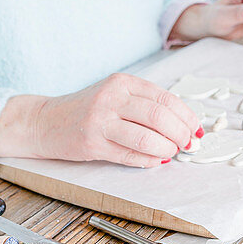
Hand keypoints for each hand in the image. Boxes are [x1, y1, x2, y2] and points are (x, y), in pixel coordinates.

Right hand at [0, 74, 202, 167]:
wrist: (45, 121)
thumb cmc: (86, 109)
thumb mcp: (115, 95)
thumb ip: (144, 104)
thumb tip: (183, 125)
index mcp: (122, 82)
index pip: (165, 98)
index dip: (187, 117)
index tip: (197, 130)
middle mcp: (112, 97)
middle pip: (160, 117)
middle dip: (180, 135)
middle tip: (187, 145)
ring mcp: (100, 120)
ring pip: (146, 138)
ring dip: (166, 150)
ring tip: (170, 153)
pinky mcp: (92, 143)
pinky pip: (129, 156)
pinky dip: (148, 161)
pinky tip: (154, 161)